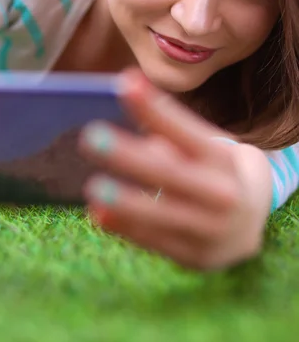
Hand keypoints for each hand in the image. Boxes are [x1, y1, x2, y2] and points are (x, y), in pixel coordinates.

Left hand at [80, 69, 272, 269]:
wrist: (250, 224)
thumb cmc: (214, 172)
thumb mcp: (202, 147)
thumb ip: (167, 126)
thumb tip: (128, 87)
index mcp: (224, 161)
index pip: (186, 131)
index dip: (155, 108)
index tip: (124, 83)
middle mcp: (223, 195)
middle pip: (173, 174)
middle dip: (131, 156)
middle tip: (91, 138)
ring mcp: (212, 231)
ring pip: (164, 216)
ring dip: (127, 202)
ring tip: (93, 186)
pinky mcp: (196, 257)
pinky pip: (155, 243)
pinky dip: (125, 228)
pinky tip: (99, 213)